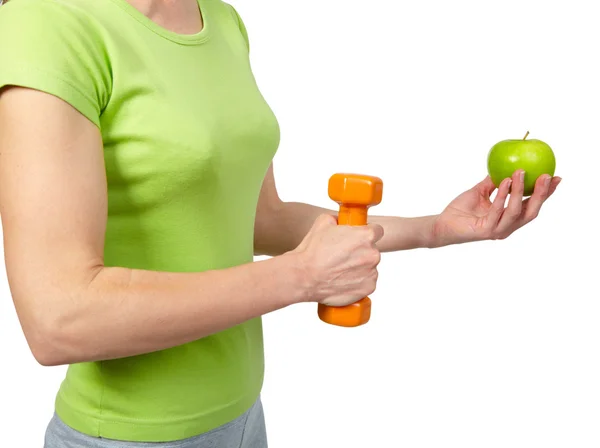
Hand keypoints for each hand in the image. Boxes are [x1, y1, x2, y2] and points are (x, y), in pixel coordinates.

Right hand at [292, 214, 383, 305]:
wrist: (304, 277)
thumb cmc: (312, 251)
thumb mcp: (323, 223)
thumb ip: (338, 219)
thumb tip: (340, 220)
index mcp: (366, 236)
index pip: (377, 231)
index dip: (366, 233)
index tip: (358, 238)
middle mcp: (373, 254)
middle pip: (372, 250)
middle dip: (360, 252)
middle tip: (343, 255)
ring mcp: (371, 273)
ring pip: (369, 267)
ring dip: (359, 267)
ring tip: (340, 269)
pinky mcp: (368, 288)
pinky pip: (367, 282)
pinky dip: (357, 282)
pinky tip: (343, 280)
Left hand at [431, 170, 560, 246]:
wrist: (442, 223)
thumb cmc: (460, 209)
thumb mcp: (480, 191)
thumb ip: (494, 182)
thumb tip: (506, 164)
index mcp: (509, 218)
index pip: (531, 205)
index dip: (546, 193)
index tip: (556, 177)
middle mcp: (507, 226)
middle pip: (531, 211)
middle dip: (541, 194)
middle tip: (546, 175)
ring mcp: (498, 230)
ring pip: (516, 210)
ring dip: (520, 190)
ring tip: (521, 172)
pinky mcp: (486, 230)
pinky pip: (498, 209)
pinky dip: (503, 194)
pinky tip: (505, 181)